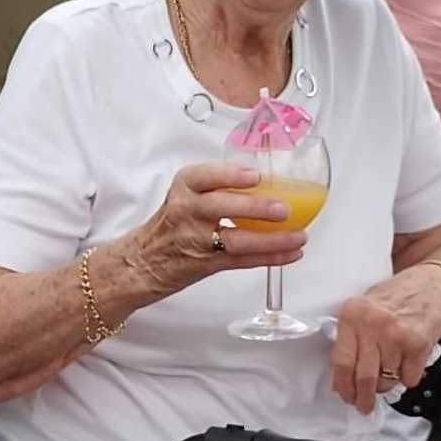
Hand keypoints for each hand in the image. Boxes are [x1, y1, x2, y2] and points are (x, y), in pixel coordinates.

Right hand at [118, 162, 308, 301]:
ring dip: (271, 240)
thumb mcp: (185, 195)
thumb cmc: (171, 224)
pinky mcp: (206, 264)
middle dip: (254, 208)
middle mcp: (187, 212)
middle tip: (282, 208)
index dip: (230, 175)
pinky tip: (290, 253)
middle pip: (220, 207)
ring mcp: (196, 240)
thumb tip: (268, 178)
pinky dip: (270, 257)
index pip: (203, 176)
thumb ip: (219, 185)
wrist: (142, 262)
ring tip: (297, 236)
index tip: (254, 176)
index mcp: (184, 189)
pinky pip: (242, 261)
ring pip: (236, 240)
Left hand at [327, 268, 440, 412]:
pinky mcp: (418, 344)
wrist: (432, 285)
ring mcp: (396, 334)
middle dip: (363, 398)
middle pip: (363, 376)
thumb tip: (342, 376)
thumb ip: (352, 338)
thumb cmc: (398, 297)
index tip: (345, 394)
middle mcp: (373, 324)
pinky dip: (407, 377)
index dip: (343, 385)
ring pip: (386, 380)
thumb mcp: (365, 308)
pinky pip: (408, 378)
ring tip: (390, 371)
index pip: (341, 361)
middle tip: (363, 405)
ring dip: (387, 385)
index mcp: (352, 314)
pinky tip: (407, 362)